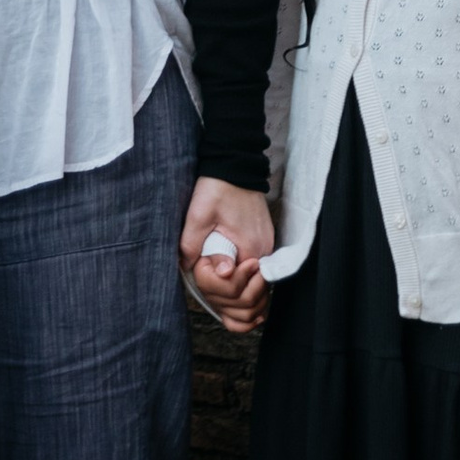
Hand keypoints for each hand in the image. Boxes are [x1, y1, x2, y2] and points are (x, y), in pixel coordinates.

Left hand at [184, 176, 273, 333]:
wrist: (234, 165)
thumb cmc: (217, 187)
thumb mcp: (198, 215)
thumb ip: (193, 244)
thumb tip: (194, 270)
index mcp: (251, 248)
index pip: (239, 289)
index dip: (217, 288)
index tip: (202, 273)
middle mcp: (264, 251)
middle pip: (249, 292)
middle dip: (225, 294)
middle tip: (204, 278)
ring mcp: (266, 247)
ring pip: (253, 284)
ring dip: (233, 288)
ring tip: (211, 279)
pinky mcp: (262, 241)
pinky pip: (254, 270)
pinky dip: (240, 277)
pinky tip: (222, 273)